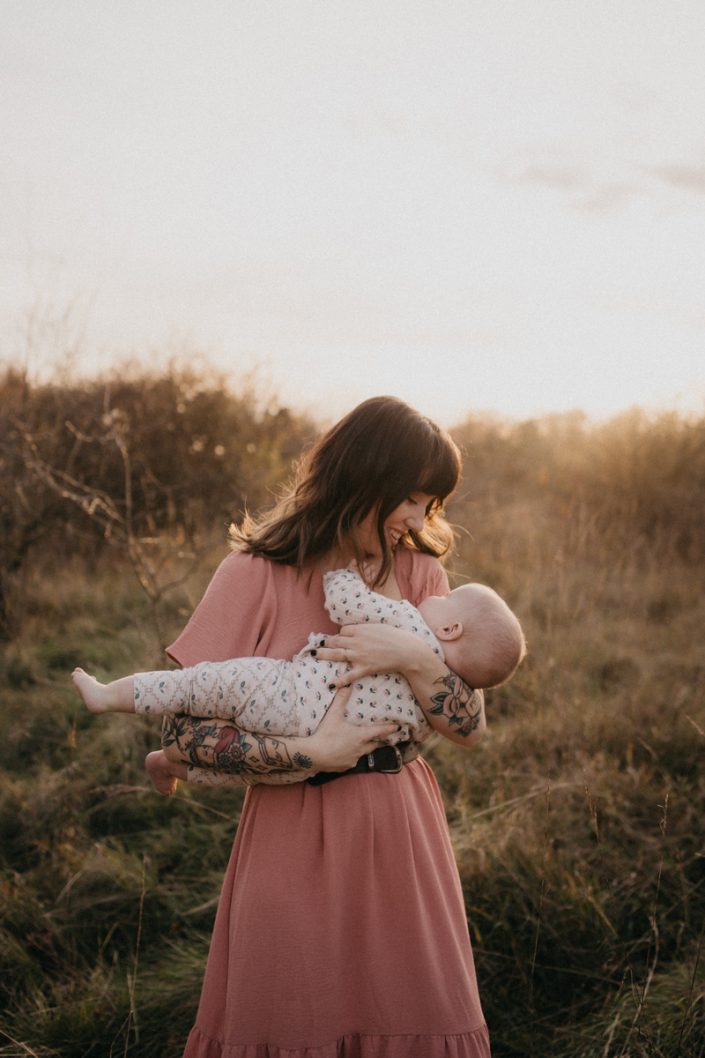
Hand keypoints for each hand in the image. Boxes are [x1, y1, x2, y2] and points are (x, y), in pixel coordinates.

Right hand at [306, 688, 400, 771]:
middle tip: (379, 735)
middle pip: (374, 745)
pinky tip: (344, 752)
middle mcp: (360, 749)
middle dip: (377, 740)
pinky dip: (351, 756)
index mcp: (361, 736)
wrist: (312, 756)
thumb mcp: (333, 715)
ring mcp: (353, 759)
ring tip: (360, 743)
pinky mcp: (345, 767)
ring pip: (363, 753)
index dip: (389, 729)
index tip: (398, 727)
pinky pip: (352, 761)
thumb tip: (347, 684)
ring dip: (364, 748)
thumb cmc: (325, 734)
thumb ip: (341, 699)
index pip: (380, 732)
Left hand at [315, 623, 433, 686]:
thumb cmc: (396, 636)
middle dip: (327, 642)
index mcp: (361, 630)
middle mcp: (357, 642)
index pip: (343, 631)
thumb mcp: (379, 626)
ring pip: (337, 654)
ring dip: (324, 654)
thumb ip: (365, 628)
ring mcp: (359, 655)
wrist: (407, 650)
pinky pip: (349, 675)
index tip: (341, 638)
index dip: (341, 634)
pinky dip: (339, 681)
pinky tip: (330, 685)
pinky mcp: (364, 668)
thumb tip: (357, 629)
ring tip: (313, 654)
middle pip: (336, 640)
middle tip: (319, 644)